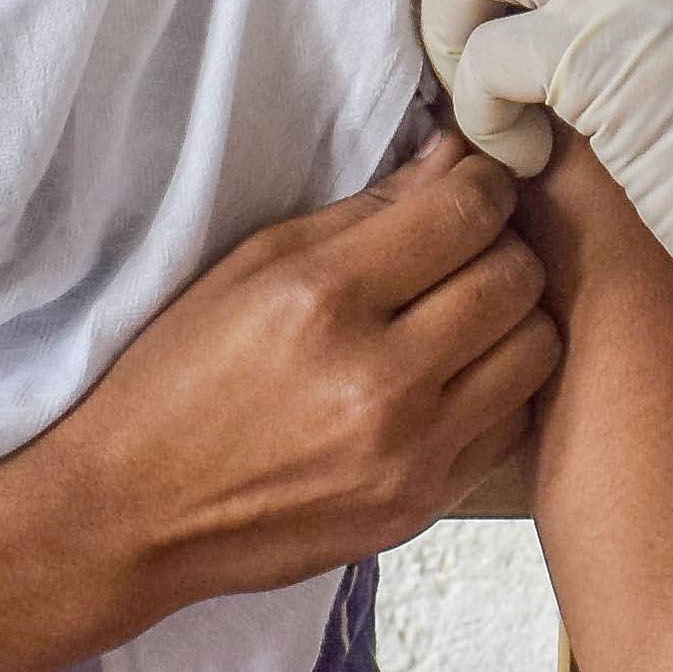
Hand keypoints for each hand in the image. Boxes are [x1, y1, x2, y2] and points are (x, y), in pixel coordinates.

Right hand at [14, 140, 559, 627]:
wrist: (133, 513)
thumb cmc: (180, 376)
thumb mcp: (251, 267)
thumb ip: (364, 212)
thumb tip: (454, 158)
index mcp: (322, 300)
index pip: (468, 209)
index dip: (484, 182)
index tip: (472, 183)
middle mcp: (377, 379)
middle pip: (518, 275)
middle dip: (504, 244)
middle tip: (468, 247)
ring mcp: (409, 452)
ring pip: (538, 349)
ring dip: (515, 317)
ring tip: (467, 311)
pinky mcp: (424, 504)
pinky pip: (517, 422)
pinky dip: (501, 388)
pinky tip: (456, 376)